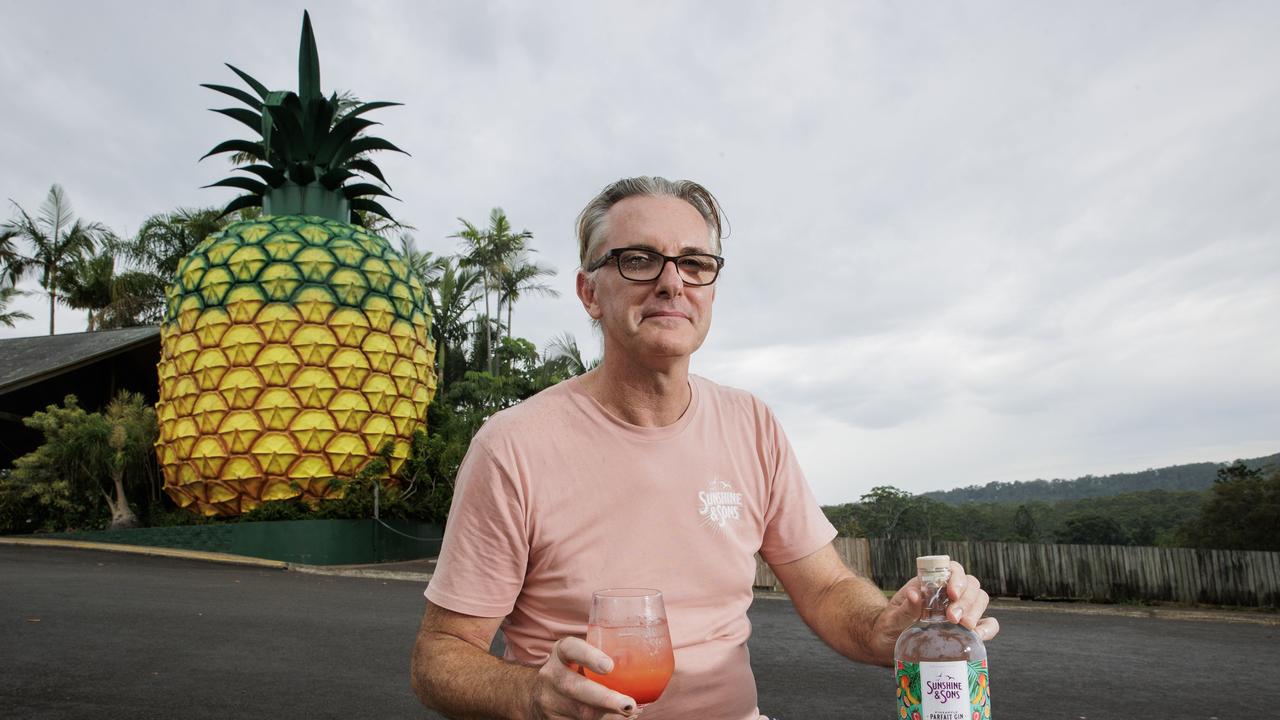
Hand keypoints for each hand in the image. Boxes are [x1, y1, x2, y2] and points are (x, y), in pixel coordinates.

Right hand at [529, 636, 637, 719]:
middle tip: (629, 705)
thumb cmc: (573, 670)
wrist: (540, 694)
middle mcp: (552, 675)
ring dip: (610, 716)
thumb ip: (603, 655)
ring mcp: (550, 700)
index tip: (609, 666)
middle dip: (604, 699)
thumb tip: (654, 654)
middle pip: (575, 688)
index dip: (589, 656)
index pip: (571, 649)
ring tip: (632, 712)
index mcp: (561, 653)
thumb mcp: (579, 657)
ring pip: (581, 712)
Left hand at [869, 561, 999, 662]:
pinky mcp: (967, 629)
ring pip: (980, 600)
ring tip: (963, 625)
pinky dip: (987, 628)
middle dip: (966, 599)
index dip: (956, 577)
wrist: (888, 646)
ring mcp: (959, 610)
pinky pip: (987, 624)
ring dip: (975, 611)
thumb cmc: (889, 627)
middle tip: (953, 617)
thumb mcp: (892, 618)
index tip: (951, 592)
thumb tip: (914, 594)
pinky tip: (978, 635)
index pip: (952, 569)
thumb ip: (904, 608)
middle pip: (971, 585)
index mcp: (931, 584)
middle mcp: (948, 594)